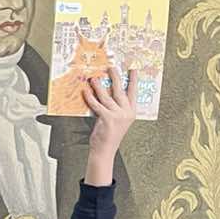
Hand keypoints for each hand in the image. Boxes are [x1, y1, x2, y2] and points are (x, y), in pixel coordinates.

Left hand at [85, 65, 136, 183]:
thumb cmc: (108, 135)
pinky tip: (85, 91)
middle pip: (121, 91)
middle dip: (115, 78)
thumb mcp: (116, 120)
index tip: (133, 69)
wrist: (104, 150)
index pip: (134, 93)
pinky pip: (97, 104)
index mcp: (131, 112)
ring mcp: (117, 116)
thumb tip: (104, 93)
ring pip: (107, 96)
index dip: (133, 80)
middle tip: (111, 67)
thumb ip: (114, 108)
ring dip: (99, 86)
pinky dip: (90, 97)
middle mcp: (126, 112)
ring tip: (93, 78)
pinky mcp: (107, 119)